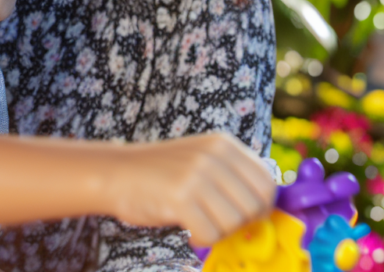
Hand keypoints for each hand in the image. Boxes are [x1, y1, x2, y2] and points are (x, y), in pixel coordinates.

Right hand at [106, 132, 276, 246]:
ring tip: (200, 223)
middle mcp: (214, 157)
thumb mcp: (203, 159)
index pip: (267, 182)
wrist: (116, 173)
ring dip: (219, 232)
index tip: (247, 216)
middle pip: (255, 205)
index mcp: (224, 145)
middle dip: (242, 223)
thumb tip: (265, 207)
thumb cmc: (163, 174)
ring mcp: (197, 176)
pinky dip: (202, 239)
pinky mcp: (180, 198)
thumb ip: (232, 175)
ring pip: (234, 222)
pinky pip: (210, 233)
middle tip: (219, 222)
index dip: (262, 206)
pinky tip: (189, 230)